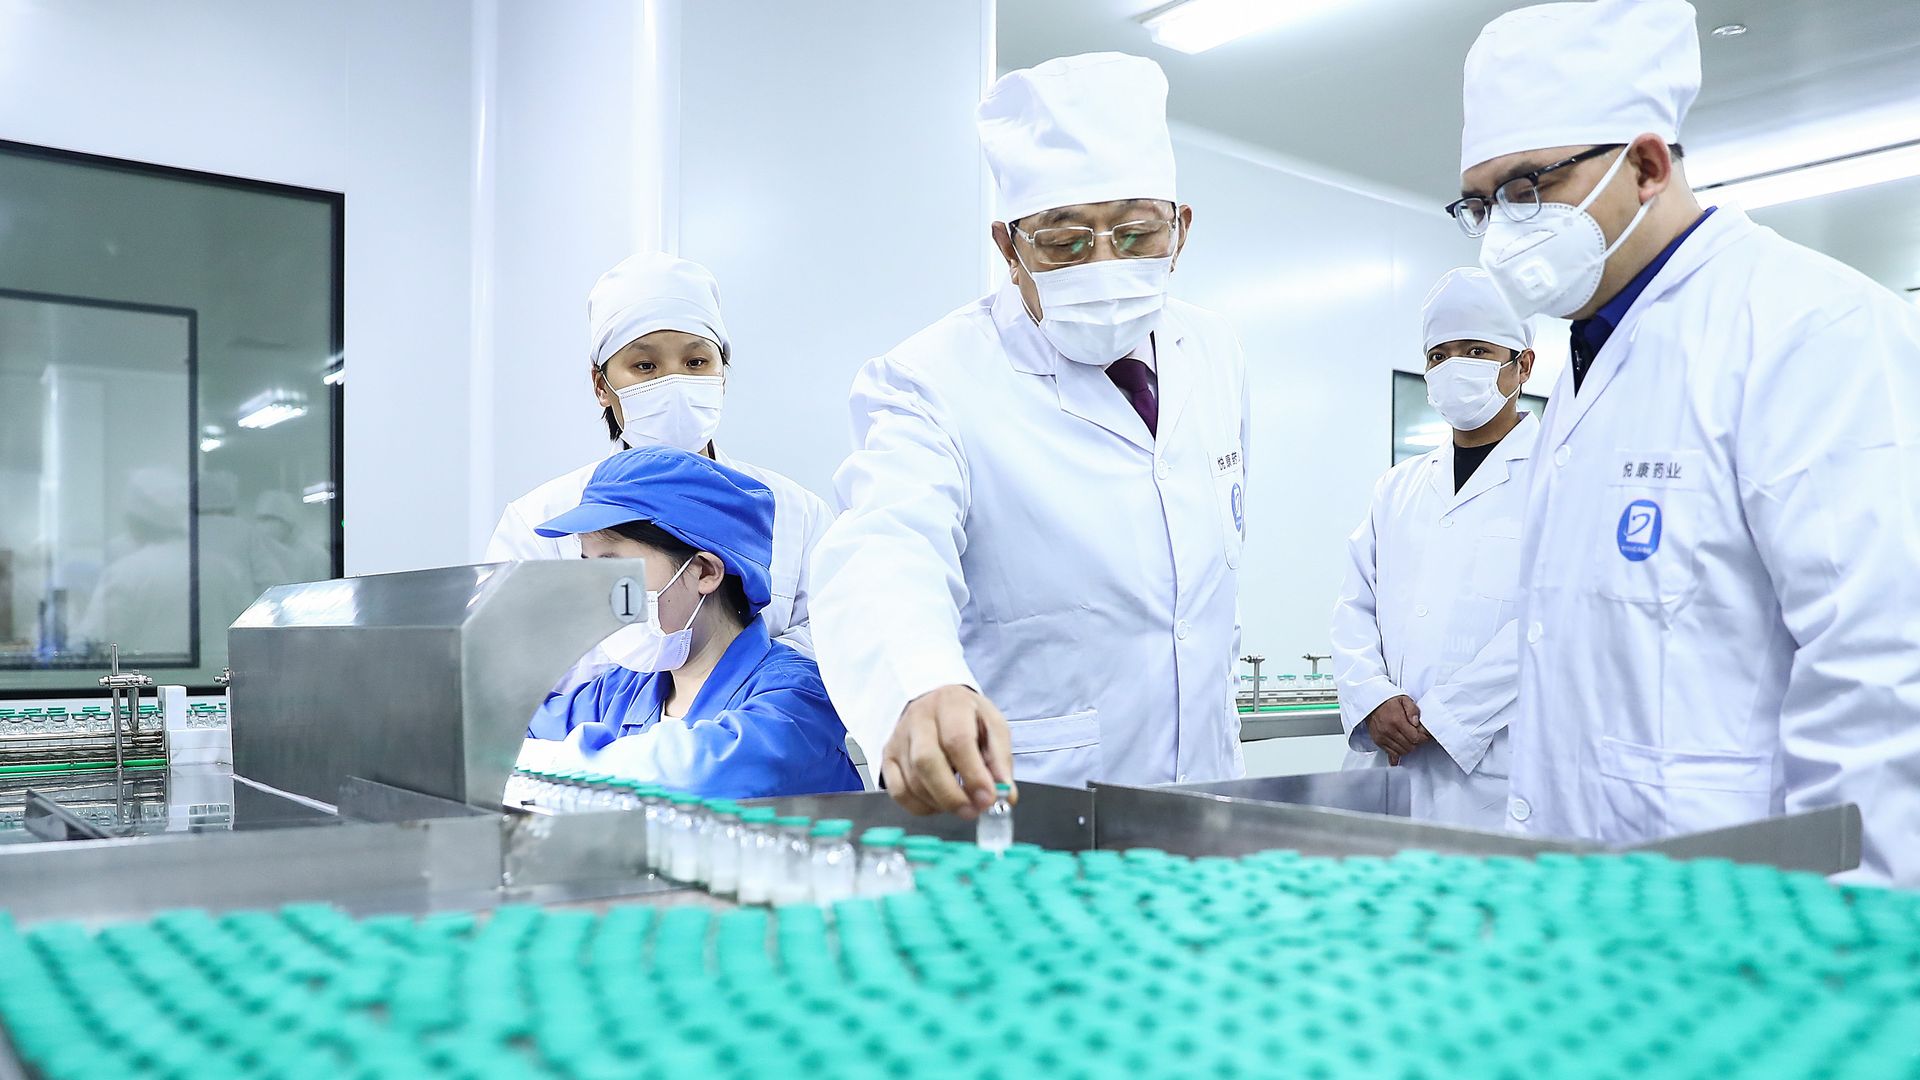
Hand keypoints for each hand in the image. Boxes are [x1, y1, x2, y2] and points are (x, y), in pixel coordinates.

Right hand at [880, 685, 1014, 818]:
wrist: (935, 702)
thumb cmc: (967, 717)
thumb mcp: (993, 726)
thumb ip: (1001, 761)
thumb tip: (1006, 795)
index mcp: (951, 704)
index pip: (957, 740)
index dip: (973, 774)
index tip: (988, 798)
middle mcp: (919, 718)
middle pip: (926, 761)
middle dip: (951, 795)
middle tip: (972, 811)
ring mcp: (899, 738)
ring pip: (912, 780)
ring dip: (939, 803)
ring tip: (962, 806)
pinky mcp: (888, 757)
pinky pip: (898, 791)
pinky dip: (920, 807)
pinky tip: (938, 804)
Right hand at [1364, 695, 1428, 765]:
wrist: (1371, 703)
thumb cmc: (1388, 702)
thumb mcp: (1404, 699)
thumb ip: (1412, 710)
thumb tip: (1416, 722)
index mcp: (1397, 720)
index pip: (1415, 738)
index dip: (1422, 738)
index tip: (1423, 734)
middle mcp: (1388, 730)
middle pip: (1409, 746)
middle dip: (1416, 743)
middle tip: (1416, 736)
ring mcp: (1382, 737)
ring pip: (1402, 752)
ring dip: (1408, 747)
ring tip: (1408, 739)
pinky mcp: (1378, 741)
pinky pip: (1391, 753)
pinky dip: (1398, 752)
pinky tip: (1401, 747)